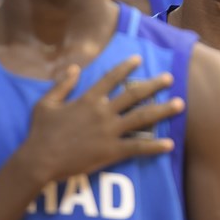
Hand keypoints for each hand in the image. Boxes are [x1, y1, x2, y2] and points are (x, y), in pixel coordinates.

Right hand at [19, 56, 182, 184]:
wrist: (40, 160)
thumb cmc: (41, 132)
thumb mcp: (46, 103)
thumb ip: (62, 85)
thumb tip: (75, 68)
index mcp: (88, 99)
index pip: (111, 78)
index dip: (126, 67)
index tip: (139, 59)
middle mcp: (103, 112)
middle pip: (134, 95)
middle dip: (154, 85)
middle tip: (170, 78)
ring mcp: (109, 132)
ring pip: (142, 118)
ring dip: (163, 110)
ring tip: (180, 105)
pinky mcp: (112, 151)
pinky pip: (138, 147)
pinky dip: (155, 146)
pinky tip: (170, 144)